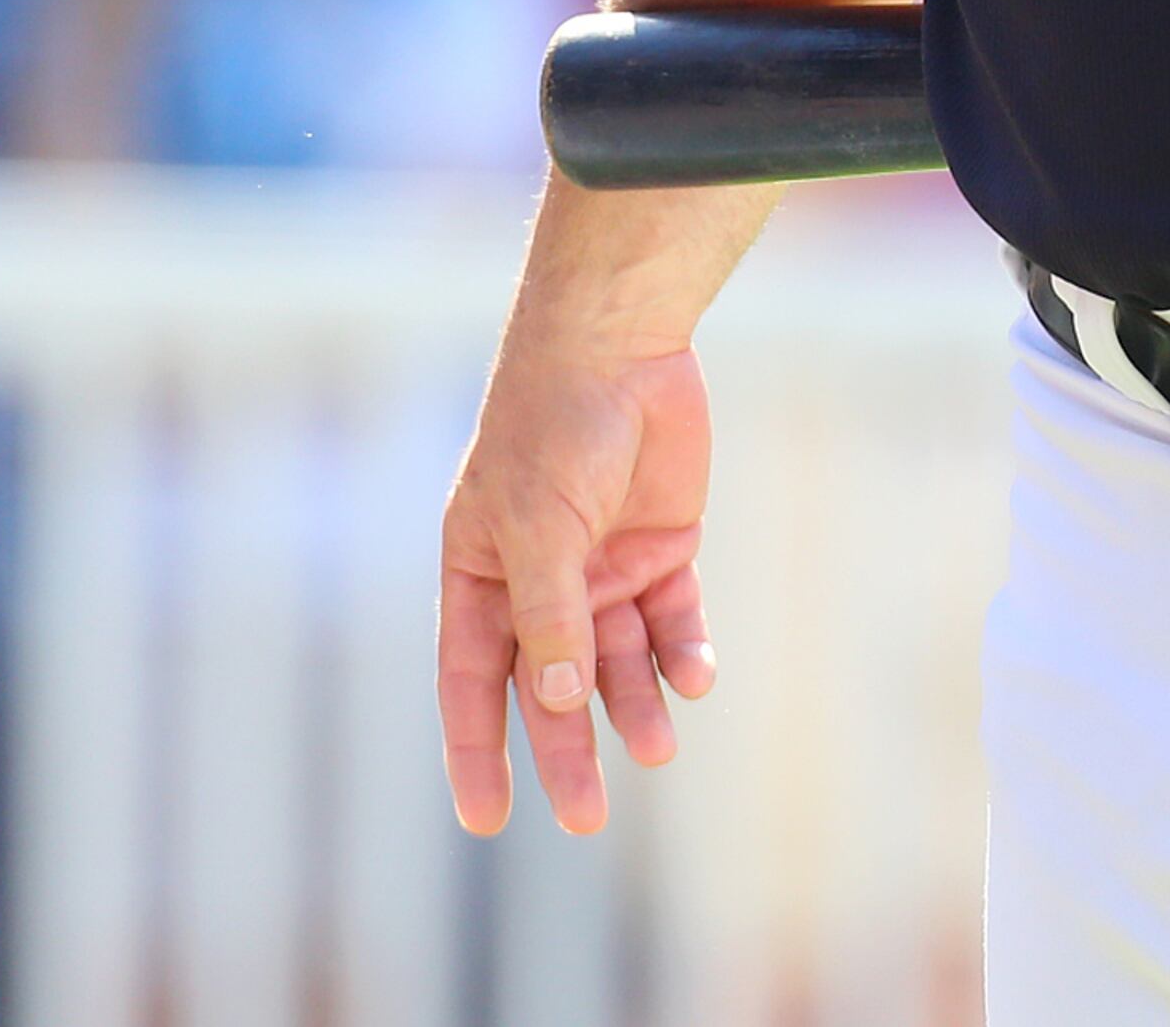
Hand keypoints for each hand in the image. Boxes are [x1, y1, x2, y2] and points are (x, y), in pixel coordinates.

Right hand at [438, 336, 720, 835]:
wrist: (621, 348)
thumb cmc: (555, 430)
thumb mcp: (540, 528)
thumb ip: (549, 615)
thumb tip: (556, 704)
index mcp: (481, 578)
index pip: (472, 683)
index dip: (477, 749)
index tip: (487, 818)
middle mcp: (541, 583)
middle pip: (551, 687)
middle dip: (566, 751)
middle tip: (586, 820)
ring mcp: (603, 566)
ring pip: (616, 660)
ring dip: (634, 704)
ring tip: (657, 747)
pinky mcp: (663, 545)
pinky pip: (671, 616)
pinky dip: (683, 650)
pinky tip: (696, 678)